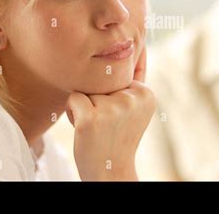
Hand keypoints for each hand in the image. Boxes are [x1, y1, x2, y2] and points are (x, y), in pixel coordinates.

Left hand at [66, 46, 154, 180]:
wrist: (110, 173)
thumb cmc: (118, 136)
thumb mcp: (134, 107)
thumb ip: (136, 77)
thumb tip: (138, 44)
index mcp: (146, 93)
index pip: (117, 75)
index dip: (110, 95)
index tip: (118, 119)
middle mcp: (133, 98)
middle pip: (101, 79)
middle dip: (97, 98)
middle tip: (106, 123)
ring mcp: (113, 107)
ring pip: (86, 88)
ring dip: (85, 106)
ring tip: (96, 126)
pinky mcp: (92, 117)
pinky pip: (73, 98)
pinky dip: (72, 113)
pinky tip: (85, 129)